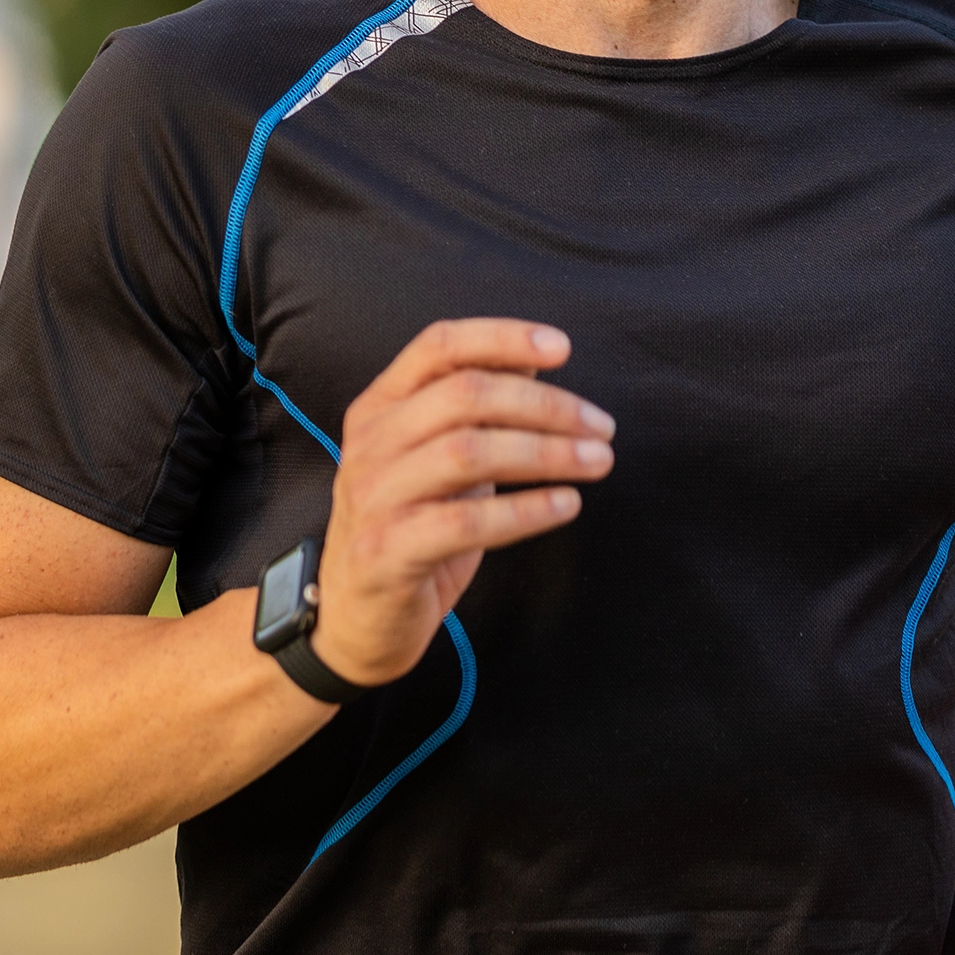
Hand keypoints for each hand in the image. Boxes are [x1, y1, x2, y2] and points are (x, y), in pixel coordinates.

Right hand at [310, 318, 613, 687]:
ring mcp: (373, 497)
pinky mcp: (386, 551)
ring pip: (468, 453)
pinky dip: (526, 510)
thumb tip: (532, 359)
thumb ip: (473, 410)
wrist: (354, 616)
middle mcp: (369, 443)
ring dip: (546, 453)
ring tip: (597, 462)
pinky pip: (465, 522)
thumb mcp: (433, 458)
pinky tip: (566, 505)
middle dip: (545, 405)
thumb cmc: (407, 528)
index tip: (562, 348)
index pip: (438, 347)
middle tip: (600, 426)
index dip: (501, 338)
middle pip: (465, 395)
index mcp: (379, 407)